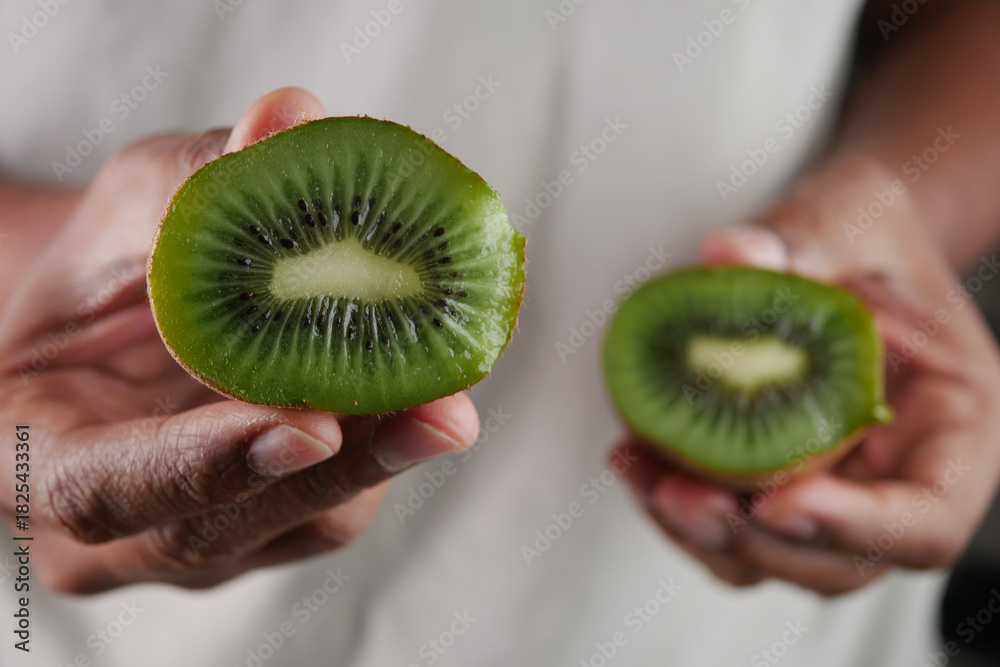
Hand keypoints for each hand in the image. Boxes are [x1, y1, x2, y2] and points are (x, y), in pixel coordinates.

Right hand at [0, 88, 478, 593]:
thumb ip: (200, 178)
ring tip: (448, 395)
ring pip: (301, 524)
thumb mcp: (131, 205)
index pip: (106, 487)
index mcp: (33, 457)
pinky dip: (388, 446)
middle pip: (224, 529)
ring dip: (382, 458)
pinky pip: (339, 503)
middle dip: (338, 470)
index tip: (311, 427)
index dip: (206, 464)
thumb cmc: (110, 266)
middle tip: (440, 418)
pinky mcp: (275, 529)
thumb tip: (289, 116)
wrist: (125, 327)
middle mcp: (115, 527)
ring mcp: (197, 541)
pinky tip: (430, 392)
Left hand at [616, 154, 999, 594]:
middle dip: (751, 540)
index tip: (776, 502)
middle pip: (837, 562)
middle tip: (679, 494)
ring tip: (643, 474)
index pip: (925, 519)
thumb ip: (793, 244)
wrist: (845, 244)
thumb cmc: (867, 238)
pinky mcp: (778, 482)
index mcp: (954, 426)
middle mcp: (898, 477)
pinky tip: (638, 460)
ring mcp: (835, 489)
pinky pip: (732, 523)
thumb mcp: (844, 222)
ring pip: (773, 556)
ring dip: (701, 532)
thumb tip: (728, 255)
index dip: (853, 526)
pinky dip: (680, 506)